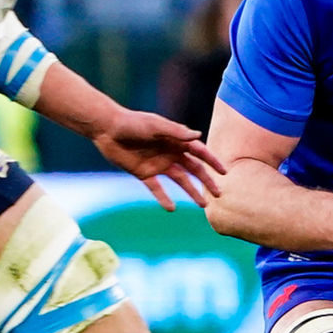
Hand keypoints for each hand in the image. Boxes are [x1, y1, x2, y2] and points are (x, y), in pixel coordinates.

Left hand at [91, 107, 226, 210]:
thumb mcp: (156, 126)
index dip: (213, 161)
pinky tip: (171, 209)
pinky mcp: (144, 173)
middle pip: (194, 169)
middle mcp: (170, 153)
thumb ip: (176, 132)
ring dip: (191, 192)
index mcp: (176, 140)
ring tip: (202, 205)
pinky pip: (157, 188)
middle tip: (218, 194)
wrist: (108, 129)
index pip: (199, 152)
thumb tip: (198, 136)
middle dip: (207, 181)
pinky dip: (164, 198)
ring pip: (180, 181)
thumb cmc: (133, 123)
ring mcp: (158, 164)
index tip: (224, 172)